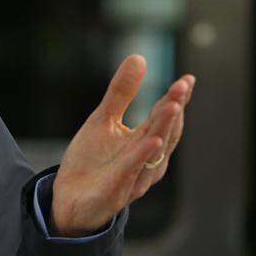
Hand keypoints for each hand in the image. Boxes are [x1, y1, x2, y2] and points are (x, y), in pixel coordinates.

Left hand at [50, 54, 194, 236]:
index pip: (164, 118)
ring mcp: (132, 178)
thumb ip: (121, 93)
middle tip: (182, 86)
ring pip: (152, 153)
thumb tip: (139, 57)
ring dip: (163, 130)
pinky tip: (150, 141)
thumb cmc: (91, 161)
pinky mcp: (115, 192)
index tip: (187, 79)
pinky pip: (130, 173)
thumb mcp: (102, 120)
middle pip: (163, 133)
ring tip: (173, 106)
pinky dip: (140, 157)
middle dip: (173, 110)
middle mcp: (145, 161)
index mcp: (144, 143)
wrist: (67, 199)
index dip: (176, 99)